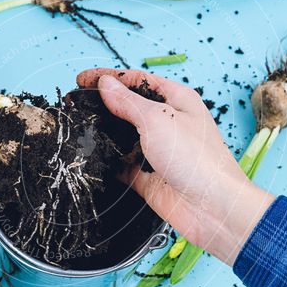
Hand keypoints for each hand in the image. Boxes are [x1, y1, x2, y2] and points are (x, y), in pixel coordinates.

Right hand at [76, 68, 273, 265]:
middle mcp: (166, 122)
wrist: (212, 208)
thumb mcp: (158, 120)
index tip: (82, 80)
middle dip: (101, 105)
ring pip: (122, 136)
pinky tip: (90, 157)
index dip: (108, 78)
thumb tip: (106, 84)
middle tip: (74, 105)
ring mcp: (156, 150)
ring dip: (102, 134)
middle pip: (127, 107)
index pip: (136, 81)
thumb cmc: (196, 158)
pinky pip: (121, 164)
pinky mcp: (148, 176)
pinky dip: (107, 161)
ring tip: (76, 129)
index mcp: (175, 100)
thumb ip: (128, 102)